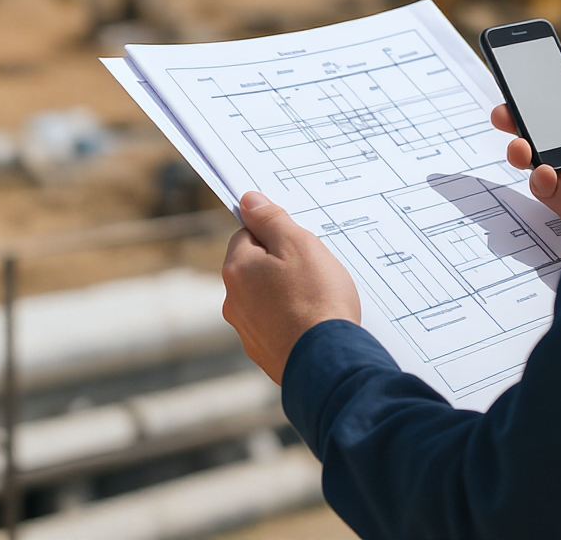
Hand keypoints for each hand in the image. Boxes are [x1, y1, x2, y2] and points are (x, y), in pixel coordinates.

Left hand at [222, 191, 360, 384]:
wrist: (326, 360)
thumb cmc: (316, 297)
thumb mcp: (298, 244)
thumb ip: (271, 220)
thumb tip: (248, 201)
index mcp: (238, 269)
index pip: (247, 234)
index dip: (274, 233)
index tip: (298, 241)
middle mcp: (233, 301)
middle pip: (256, 266)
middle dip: (282, 263)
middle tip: (313, 267)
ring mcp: (247, 330)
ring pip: (266, 296)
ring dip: (286, 291)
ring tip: (318, 296)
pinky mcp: (264, 351)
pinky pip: (276, 322)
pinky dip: (291, 318)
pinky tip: (313, 321)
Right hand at [491, 91, 560, 231]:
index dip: (541, 103)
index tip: (517, 92)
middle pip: (546, 138)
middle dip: (520, 126)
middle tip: (502, 116)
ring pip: (541, 166)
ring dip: (523, 154)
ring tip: (520, 147)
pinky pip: (550, 195)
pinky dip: (541, 183)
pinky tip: (546, 174)